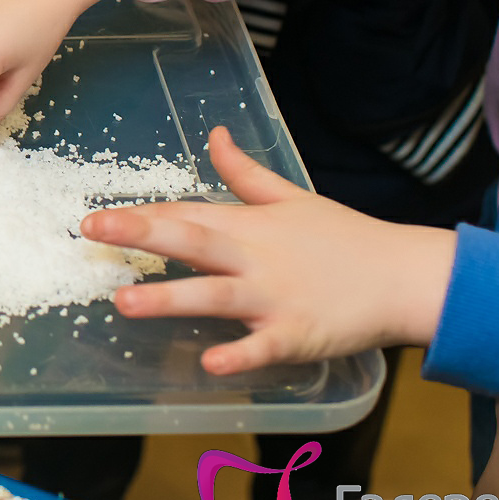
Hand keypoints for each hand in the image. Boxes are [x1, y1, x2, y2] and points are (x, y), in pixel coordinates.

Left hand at [80, 127, 456, 372]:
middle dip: (141, 235)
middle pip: (193, 241)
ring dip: (169, 298)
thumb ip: (246, 173)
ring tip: (123, 302)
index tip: (96, 216)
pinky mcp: (298, 335)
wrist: (405, 276)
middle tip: (93, 231)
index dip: (142, 215)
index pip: (187, 215)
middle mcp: (255, 258)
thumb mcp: (292, 197)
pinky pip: (264, 347)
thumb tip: (215, 135)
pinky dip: (239, 355)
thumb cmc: (346, 239)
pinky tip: (211, 364)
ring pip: (215, 295)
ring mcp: (275, 297)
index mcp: (250, 225)